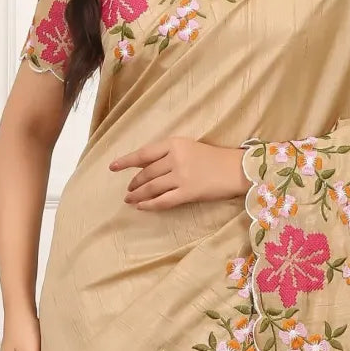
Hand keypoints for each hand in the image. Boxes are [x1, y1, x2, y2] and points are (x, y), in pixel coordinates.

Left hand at [109, 136, 245, 209]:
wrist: (237, 169)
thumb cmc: (213, 158)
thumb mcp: (189, 147)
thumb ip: (168, 154)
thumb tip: (143, 166)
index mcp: (174, 144)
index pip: (144, 154)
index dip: (126, 161)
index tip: (113, 167)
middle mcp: (175, 158)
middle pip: (146, 173)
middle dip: (135, 183)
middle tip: (128, 190)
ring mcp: (182, 176)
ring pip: (152, 188)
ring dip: (138, 195)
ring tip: (130, 199)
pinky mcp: (188, 192)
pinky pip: (163, 201)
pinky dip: (150, 205)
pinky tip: (142, 207)